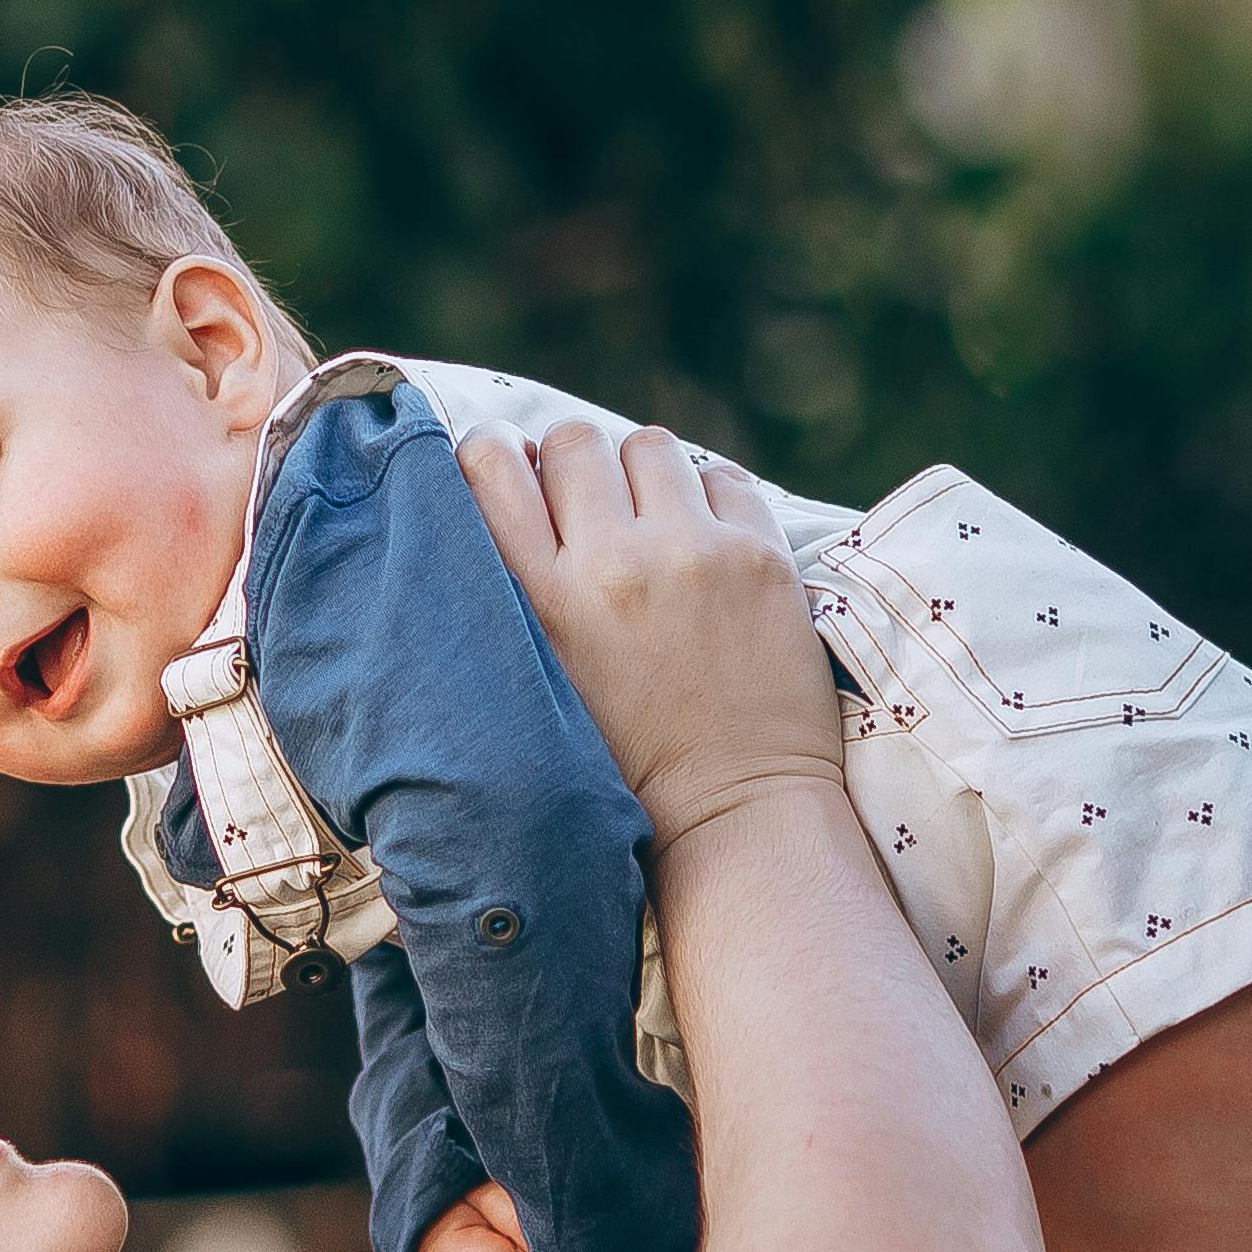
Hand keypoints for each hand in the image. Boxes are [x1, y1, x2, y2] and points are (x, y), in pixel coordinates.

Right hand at [452, 418, 839, 848]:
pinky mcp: (760, 557)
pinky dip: (712, 501)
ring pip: (649, 445)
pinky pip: (724, 476)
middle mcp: (612, 564)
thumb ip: (519, 590)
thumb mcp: (540, 677)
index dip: (496, 452)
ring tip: (655, 524)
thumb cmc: (627, 759)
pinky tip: (709, 548)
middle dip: (576, 463)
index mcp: (544, 601)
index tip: (511, 466)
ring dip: (645, 476)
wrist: (735, 811)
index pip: (490, 468)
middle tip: (592, 504)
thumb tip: (515, 482)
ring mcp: (692, 554)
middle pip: (573, 440)